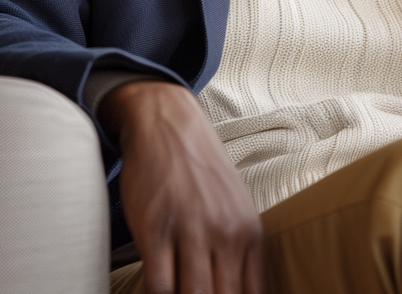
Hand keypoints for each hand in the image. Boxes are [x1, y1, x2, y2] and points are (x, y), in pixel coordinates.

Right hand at [99, 79, 262, 293]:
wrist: (168, 125)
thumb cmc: (201, 173)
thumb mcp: (236, 209)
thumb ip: (241, 253)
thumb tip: (244, 292)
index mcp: (250, 233)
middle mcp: (225, 233)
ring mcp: (190, 231)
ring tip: (175, 293)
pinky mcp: (154, 229)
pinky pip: (158, 284)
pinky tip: (151, 290)